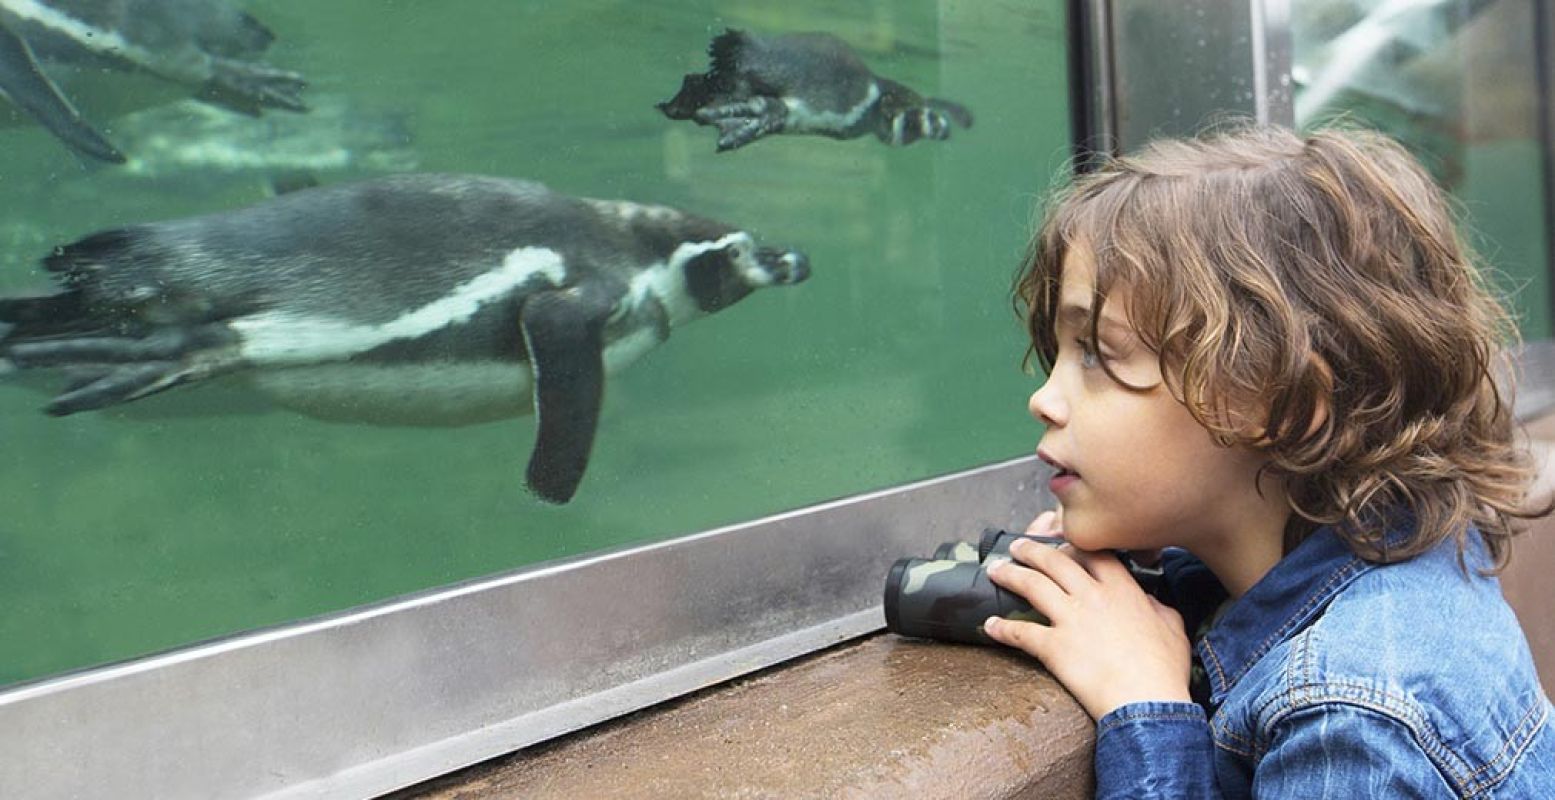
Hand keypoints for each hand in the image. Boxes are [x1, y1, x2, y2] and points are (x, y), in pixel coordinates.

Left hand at [983, 513, 1191, 719]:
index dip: (1073, 545)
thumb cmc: (1164, 670)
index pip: (1092, 554)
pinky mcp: (1054, 646)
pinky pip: (1020, 632)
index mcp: (1123, 590)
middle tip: (1017, 546)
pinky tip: (988, 626)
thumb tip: (1150, 601)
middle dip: (1032, 550)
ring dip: (1010, 575)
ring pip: (1032, 585)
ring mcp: (1071, 620)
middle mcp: (1093, 597)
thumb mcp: (1173, 628)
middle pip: (1055, 561)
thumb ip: (1158, 607)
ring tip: (995, 570)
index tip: (1061, 544)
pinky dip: (1001, 628)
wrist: (1147, 703)